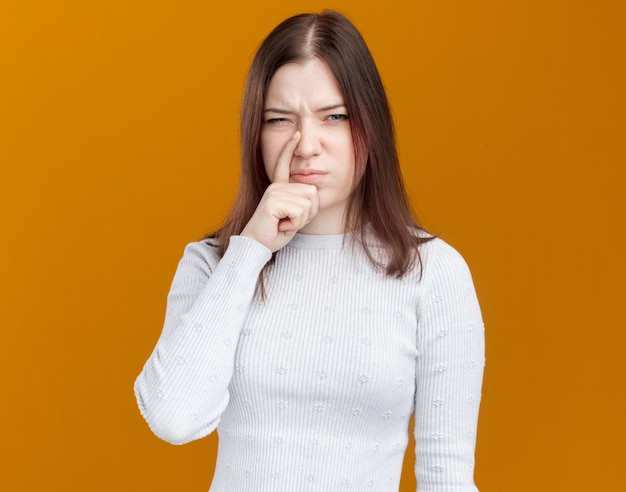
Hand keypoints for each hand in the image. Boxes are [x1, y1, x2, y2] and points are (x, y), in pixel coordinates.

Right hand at [241, 132, 318, 251]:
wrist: (256, 245)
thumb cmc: (274, 233)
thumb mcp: (292, 216)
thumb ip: (301, 203)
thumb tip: (312, 192)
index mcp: (278, 188)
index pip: (284, 165)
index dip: (290, 148)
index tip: (296, 133)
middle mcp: (276, 187)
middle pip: (311, 193)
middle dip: (308, 213)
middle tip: (290, 221)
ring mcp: (274, 192)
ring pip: (308, 203)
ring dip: (301, 220)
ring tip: (284, 223)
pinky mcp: (273, 202)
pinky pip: (300, 211)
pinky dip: (295, 223)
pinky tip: (281, 225)